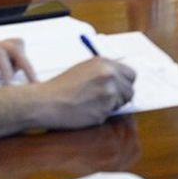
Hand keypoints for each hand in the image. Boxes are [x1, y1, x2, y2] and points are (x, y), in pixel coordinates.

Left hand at [0, 36, 37, 84]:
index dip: (5, 69)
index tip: (7, 86)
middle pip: (14, 48)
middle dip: (25, 65)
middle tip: (32, 83)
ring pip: (18, 49)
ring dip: (24, 65)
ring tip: (27, 84)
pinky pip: (16, 57)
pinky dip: (20, 68)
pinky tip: (18, 83)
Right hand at [15, 58, 136, 129]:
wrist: (46, 102)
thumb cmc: (62, 86)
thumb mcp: (85, 69)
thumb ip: (105, 72)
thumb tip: (122, 80)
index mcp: (105, 63)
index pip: (131, 74)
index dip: (125, 83)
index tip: (119, 88)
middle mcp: (109, 76)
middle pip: (130, 91)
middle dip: (121, 97)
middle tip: (105, 100)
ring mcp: (108, 93)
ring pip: (121, 104)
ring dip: (111, 106)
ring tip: (91, 104)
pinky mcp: (104, 110)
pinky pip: (110, 115)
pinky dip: (101, 115)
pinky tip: (86, 111)